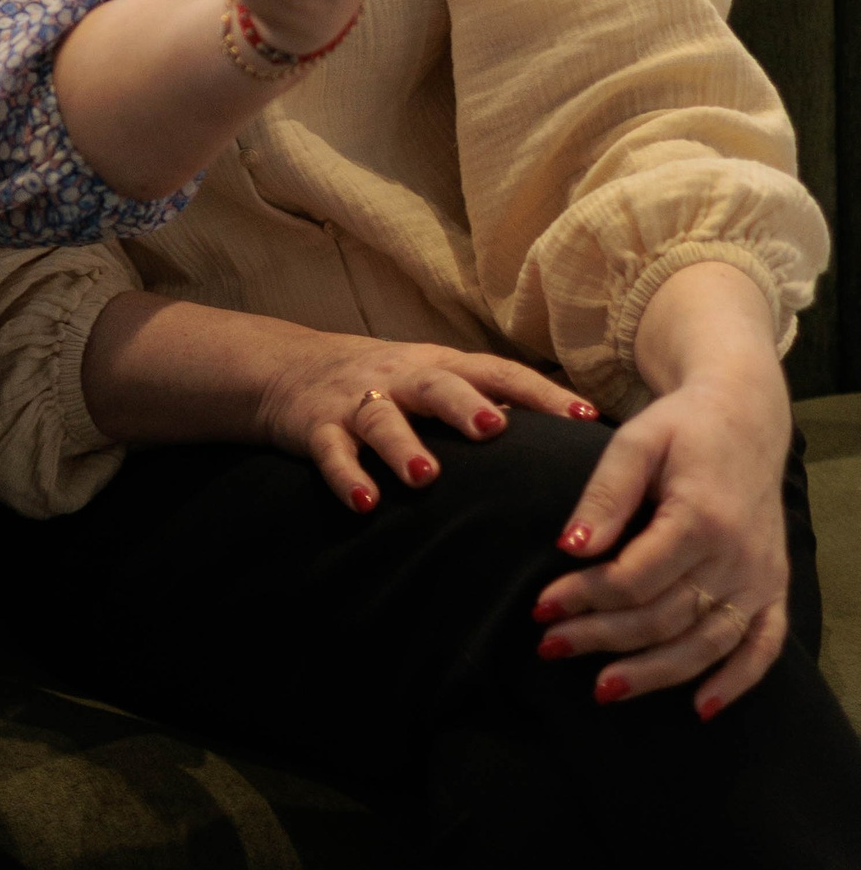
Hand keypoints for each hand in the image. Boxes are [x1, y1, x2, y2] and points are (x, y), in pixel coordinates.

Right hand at [256, 329, 598, 510]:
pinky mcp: (317, 428)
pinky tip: (364, 504)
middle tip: (497, 429)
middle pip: (438, 384)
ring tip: (424, 477)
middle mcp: (401, 378)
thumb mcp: (432, 380)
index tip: (585, 418)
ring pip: (381, 418)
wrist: (285, 368)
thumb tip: (566, 440)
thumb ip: (485, 401)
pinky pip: (331, 453)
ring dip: (403, 446)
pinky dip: (346, 478)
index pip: (498, 372)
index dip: (540, 393)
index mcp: (438, 366)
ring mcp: (357, 402)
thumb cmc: (382, 384)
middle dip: (466, 405)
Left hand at [531, 356, 792, 717]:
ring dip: (653, 674)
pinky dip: (736, 681)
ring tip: (601, 689)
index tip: (540, 607)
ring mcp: (760, 577)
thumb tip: (570, 548)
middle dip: (602, 638)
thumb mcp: (636, 441)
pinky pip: (763, 646)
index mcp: (701, 517)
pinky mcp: (774, 587)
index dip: (583, 598)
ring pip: (705, 643)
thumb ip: (604, 493)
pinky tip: (700, 708)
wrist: (745, 419)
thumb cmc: (681, 428)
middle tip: (550, 648)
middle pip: (663, 617)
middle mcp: (737, 555)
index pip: (634, 579)